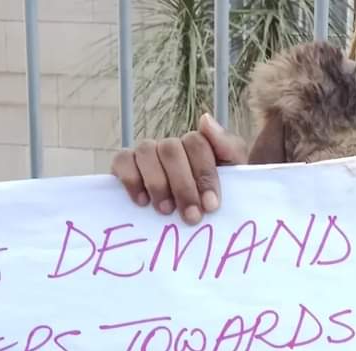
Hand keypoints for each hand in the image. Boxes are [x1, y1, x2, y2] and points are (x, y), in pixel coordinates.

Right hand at [111, 114, 247, 223]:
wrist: (197, 227)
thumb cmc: (213, 202)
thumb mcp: (233, 177)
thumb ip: (229, 148)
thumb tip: (205, 120)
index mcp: (197, 147)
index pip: (197, 144)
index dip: (204, 174)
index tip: (211, 205)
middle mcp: (171, 147)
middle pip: (171, 150)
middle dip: (183, 186)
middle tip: (191, 217)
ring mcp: (148, 154)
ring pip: (146, 151)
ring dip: (157, 183)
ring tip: (166, 211)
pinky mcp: (126, 165)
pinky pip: (122, 161)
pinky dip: (131, 179)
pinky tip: (142, 201)